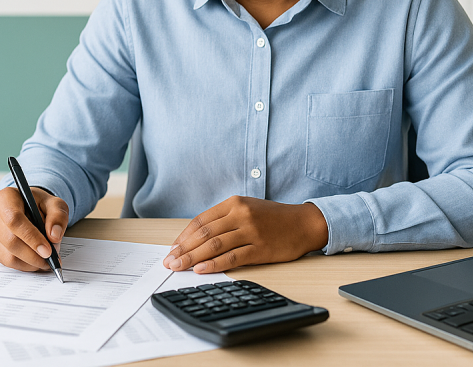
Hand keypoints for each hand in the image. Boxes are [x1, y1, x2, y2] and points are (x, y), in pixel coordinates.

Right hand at [0, 186, 68, 271]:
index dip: (31, 237)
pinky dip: (24, 265)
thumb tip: (54, 235)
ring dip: (30, 262)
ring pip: (8, 255)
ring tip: (46, 261)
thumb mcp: (55, 203)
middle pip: (10, 240)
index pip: (14, 220)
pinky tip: (35, 261)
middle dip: (33, 254)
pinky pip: (6, 261)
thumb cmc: (40, 204)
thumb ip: (58, 216)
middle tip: (50, 259)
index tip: (47, 250)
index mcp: (6, 197)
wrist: (29, 207)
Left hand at [163, 196, 328, 273]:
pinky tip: (201, 270)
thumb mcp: (247, 208)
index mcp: (234, 202)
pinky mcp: (260, 248)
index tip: (172, 248)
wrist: (303, 223)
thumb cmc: (273, 217)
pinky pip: (232, 257)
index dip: (184, 236)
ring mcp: (250, 231)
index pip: (201, 220)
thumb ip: (224, 219)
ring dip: (193, 258)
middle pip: (204, 233)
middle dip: (183, 249)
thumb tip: (197, 237)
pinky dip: (214, 264)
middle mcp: (241, 214)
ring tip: (179, 267)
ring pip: (214, 245)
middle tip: (169, 261)